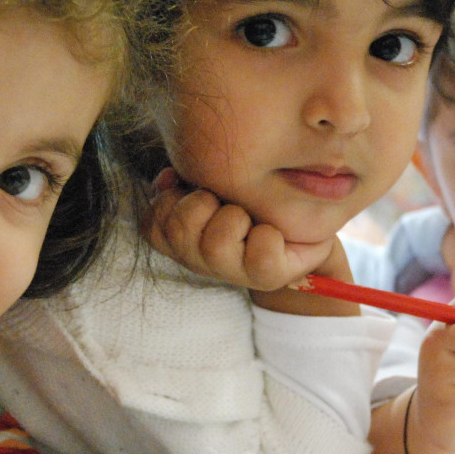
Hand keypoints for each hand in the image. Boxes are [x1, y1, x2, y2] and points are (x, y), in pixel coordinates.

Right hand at [142, 168, 335, 291]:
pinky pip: (260, 251)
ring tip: (248, 217)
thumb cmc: (250, 199)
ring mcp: (233, 271)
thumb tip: (169, 178)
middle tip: (224, 203)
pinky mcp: (267, 275)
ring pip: (216, 241)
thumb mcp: (212, 181)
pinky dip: (268, 237)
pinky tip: (271, 233)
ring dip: (235, 217)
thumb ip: (182, 179)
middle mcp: (201, 261)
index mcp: (182, 240)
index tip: (195, 192)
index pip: (151, 224)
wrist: (302, 227)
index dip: (171, 200)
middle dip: (203, 202)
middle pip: (180, 229)